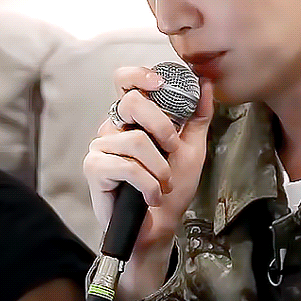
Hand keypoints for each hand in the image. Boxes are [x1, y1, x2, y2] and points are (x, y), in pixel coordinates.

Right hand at [84, 66, 213, 252]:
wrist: (161, 226)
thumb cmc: (172, 187)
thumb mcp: (192, 147)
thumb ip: (198, 115)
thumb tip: (206, 84)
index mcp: (134, 118)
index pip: (125, 80)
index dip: (140, 74)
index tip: (161, 84)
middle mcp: (114, 127)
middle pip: (131, 103)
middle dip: (162, 127)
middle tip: (173, 149)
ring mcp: (101, 146)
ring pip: (136, 141)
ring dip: (160, 168)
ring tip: (163, 183)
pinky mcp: (94, 168)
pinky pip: (127, 167)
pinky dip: (148, 185)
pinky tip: (150, 196)